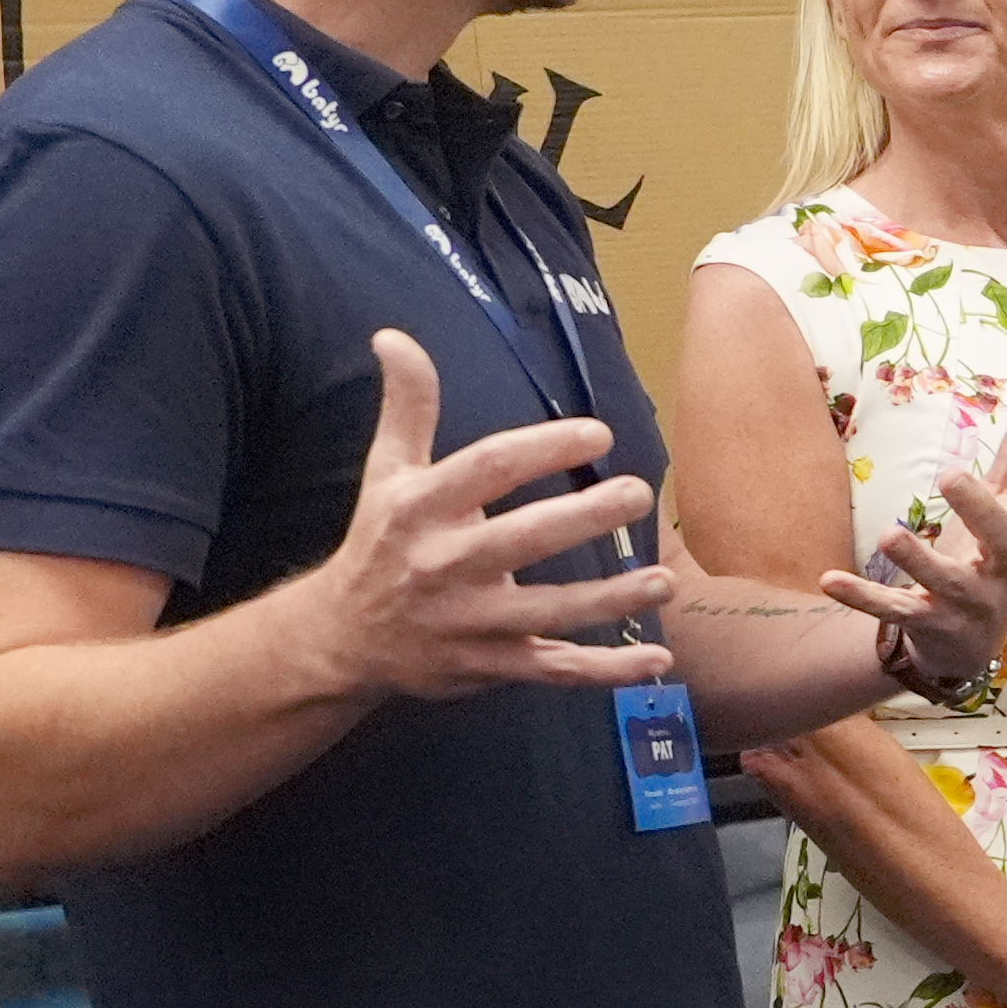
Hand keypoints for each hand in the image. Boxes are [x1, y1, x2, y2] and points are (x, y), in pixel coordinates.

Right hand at [289, 327, 669, 700]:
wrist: (342, 638)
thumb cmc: (380, 543)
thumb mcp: (386, 473)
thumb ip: (405, 407)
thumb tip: (393, 336)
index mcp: (420, 509)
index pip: (486, 469)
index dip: (542, 448)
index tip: (599, 432)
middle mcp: (442, 566)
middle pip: (522, 540)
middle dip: (583, 517)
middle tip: (638, 492)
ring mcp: (467, 622)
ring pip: (547, 611)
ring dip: (609, 599)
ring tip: (665, 579)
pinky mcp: (487, 665)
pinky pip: (553, 671)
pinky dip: (606, 671)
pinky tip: (657, 658)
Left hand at [828, 393, 1006, 694]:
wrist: (966, 646)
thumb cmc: (987, 562)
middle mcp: (1004, 572)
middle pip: (1003, 543)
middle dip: (980, 511)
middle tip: (952, 476)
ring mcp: (968, 602)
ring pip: (947, 582)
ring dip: (919, 560)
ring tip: (890, 534)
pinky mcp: (929, 623)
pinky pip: (895, 611)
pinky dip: (863, 597)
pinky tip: (830, 580)